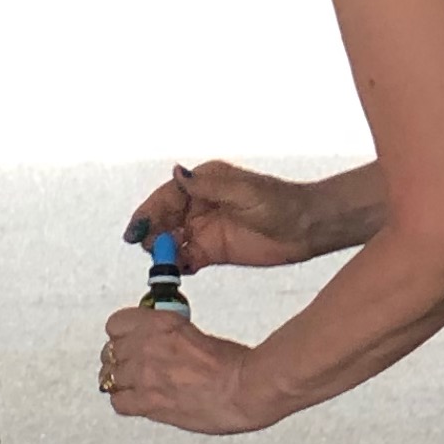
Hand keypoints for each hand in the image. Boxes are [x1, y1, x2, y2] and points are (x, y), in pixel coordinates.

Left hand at [99, 305, 266, 436]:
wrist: (245, 388)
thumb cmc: (232, 363)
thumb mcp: (192, 333)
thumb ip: (166, 336)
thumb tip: (155, 343)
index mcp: (160, 323)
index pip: (116, 324)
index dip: (120, 334)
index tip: (127, 340)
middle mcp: (147, 346)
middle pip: (109, 352)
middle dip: (120, 359)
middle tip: (133, 366)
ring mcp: (145, 375)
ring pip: (109, 377)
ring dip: (121, 381)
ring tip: (134, 385)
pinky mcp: (149, 402)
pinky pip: (118, 403)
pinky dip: (125, 402)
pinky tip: (137, 401)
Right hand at [124, 161, 324, 271]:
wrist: (305, 229)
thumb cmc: (279, 203)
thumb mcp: (242, 192)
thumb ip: (208, 185)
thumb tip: (177, 171)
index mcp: (204, 183)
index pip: (167, 196)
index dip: (149, 213)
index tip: (137, 230)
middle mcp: (199, 204)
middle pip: (164, 220)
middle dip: (152, 234)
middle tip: (149, 249)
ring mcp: (204, 229)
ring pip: (171, 240)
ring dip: (163, 252)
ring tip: (162, 263)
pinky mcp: (212, 251)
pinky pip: (186, 259)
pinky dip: (178, 266)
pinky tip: (177, 272)